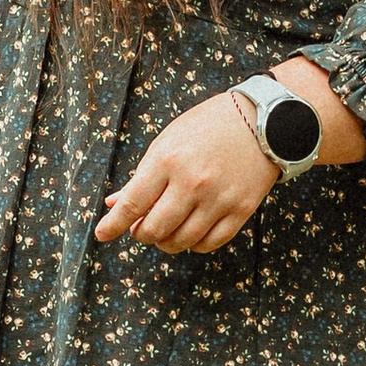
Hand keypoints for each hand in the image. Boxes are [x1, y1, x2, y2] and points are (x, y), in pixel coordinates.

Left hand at [95, 90, 285, 256]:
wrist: (262, 121)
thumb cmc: (208, 127)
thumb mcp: (167, 142)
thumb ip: (141, 176)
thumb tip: (114, 204)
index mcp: (167, 161)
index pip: (132, 204)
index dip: (113, 224)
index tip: (102, 234)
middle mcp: (192, 183)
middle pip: (154, 230)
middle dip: (141, 233)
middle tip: (141, 228)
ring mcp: (218, 198)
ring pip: (181, 241)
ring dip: (166, 241)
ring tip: (166, 229)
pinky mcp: (241, 210)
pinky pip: (209, 244)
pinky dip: (194, 244)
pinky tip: (190, 232)